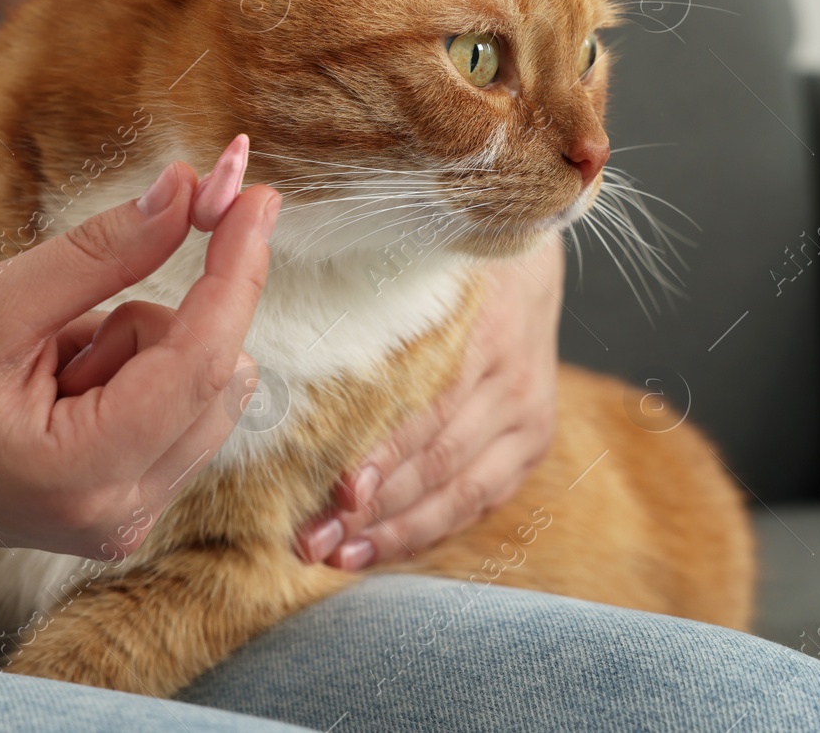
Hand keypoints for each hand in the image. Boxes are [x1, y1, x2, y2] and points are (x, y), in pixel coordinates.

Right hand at [0, 139, 275, 557]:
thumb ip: (103, 252)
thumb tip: (189, 192)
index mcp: (82, 473)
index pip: (202, 358)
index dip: (237, 268)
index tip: (257, 195)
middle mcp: (120, 514)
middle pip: (219, 375)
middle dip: (165, 316)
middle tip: (77, 305)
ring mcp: (125, 519)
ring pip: (206, 391)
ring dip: (141, 350)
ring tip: (45, 365)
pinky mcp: (124, 509)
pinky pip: (180, 413)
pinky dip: (135, 377)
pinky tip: (60, 387)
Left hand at [295, 236, 563, 568]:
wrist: (528, 260)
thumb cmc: (449, 266)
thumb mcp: (421, 265)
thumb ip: (370, 293)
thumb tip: (284, 296)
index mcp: (487, 332)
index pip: (433, 408)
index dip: (386, 454)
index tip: (339, 491)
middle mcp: (516, 382)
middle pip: (442, 461)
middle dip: (375, 509)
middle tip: (313, 539)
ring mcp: (531, 417)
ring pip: (463, 493)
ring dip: (397, 533)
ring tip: (340, 558)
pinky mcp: (534, 443)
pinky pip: (480, 502)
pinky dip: (429, 529)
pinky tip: (381, 549)